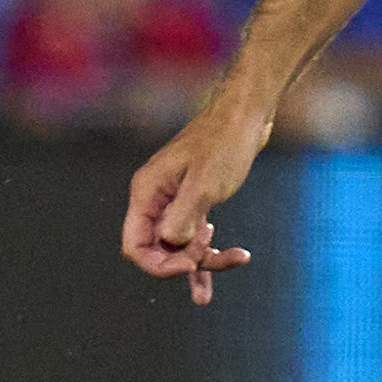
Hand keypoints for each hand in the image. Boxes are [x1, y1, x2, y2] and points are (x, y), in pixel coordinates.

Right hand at [121, 86, 271, 303]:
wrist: (246, 117)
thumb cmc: (224, 143)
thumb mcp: (206, 181)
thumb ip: (184, 214)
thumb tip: (171, 244)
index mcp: (146, 193)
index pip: (135, 246)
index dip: (158, 264)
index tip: (190, 265)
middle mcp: (155, 199)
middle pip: (159, 249)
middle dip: (187, 261)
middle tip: (220, 255)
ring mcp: (174, 201)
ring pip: (180, 245)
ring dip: (205, 260)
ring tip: (237, 261)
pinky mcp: (195, 201)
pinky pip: (194, 236)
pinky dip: (209, 250)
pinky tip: (231, 258)